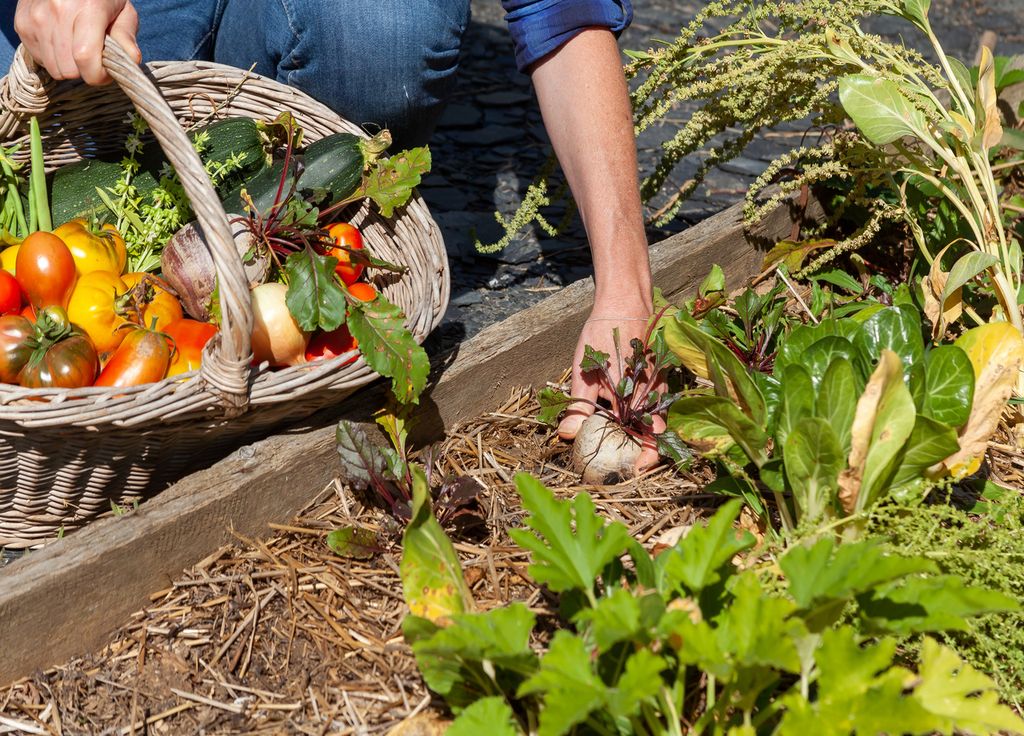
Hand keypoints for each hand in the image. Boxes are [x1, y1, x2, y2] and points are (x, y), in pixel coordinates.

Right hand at [15, 0, 140, 84]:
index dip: (98, 75)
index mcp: (87, 8)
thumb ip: (126, 36)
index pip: (85, 57)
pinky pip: (40, 59)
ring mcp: (36, 17)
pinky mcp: (22, 23)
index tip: (106, 72)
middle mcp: (57, 11)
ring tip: (77, 47)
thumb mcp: (123, 12)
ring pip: (54, 68)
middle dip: (85, 71)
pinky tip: (62, 41)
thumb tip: (131, 59)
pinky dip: (53, 57)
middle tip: (93, 57)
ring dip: (68, 65)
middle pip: (69, 69)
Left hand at [558, 309, 666, 473]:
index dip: (646, 458)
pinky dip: (640, 416)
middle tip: (623, 463)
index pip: (652, 438)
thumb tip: (568, 436)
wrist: (624, 303)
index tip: (633, 470)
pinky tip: (622, 418)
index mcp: (638, 398)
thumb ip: (579, 406)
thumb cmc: (603, 335)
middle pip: (655, 433)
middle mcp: (653, 395)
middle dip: (641, 451)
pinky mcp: (655, 378)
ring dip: (641, 434)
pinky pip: (652, 404)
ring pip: (654, 419)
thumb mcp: (585, 371)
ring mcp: (657, 386)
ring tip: (622, 446)